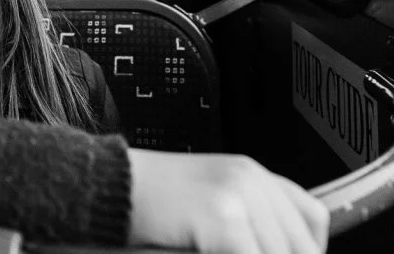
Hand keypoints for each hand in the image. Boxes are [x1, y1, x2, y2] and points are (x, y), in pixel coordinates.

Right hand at [127, 149, 328, 253]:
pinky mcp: (222, 216)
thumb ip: (249, 220)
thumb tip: (280, 248)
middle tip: (235, 253)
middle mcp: (252, 178)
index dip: (302, 250)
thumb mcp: (211, 202)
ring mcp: (239, 195)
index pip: (311, 221)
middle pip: (300, 246)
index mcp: (254, 173)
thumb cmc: (148, 201)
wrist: (107, 186)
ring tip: (215, 252)